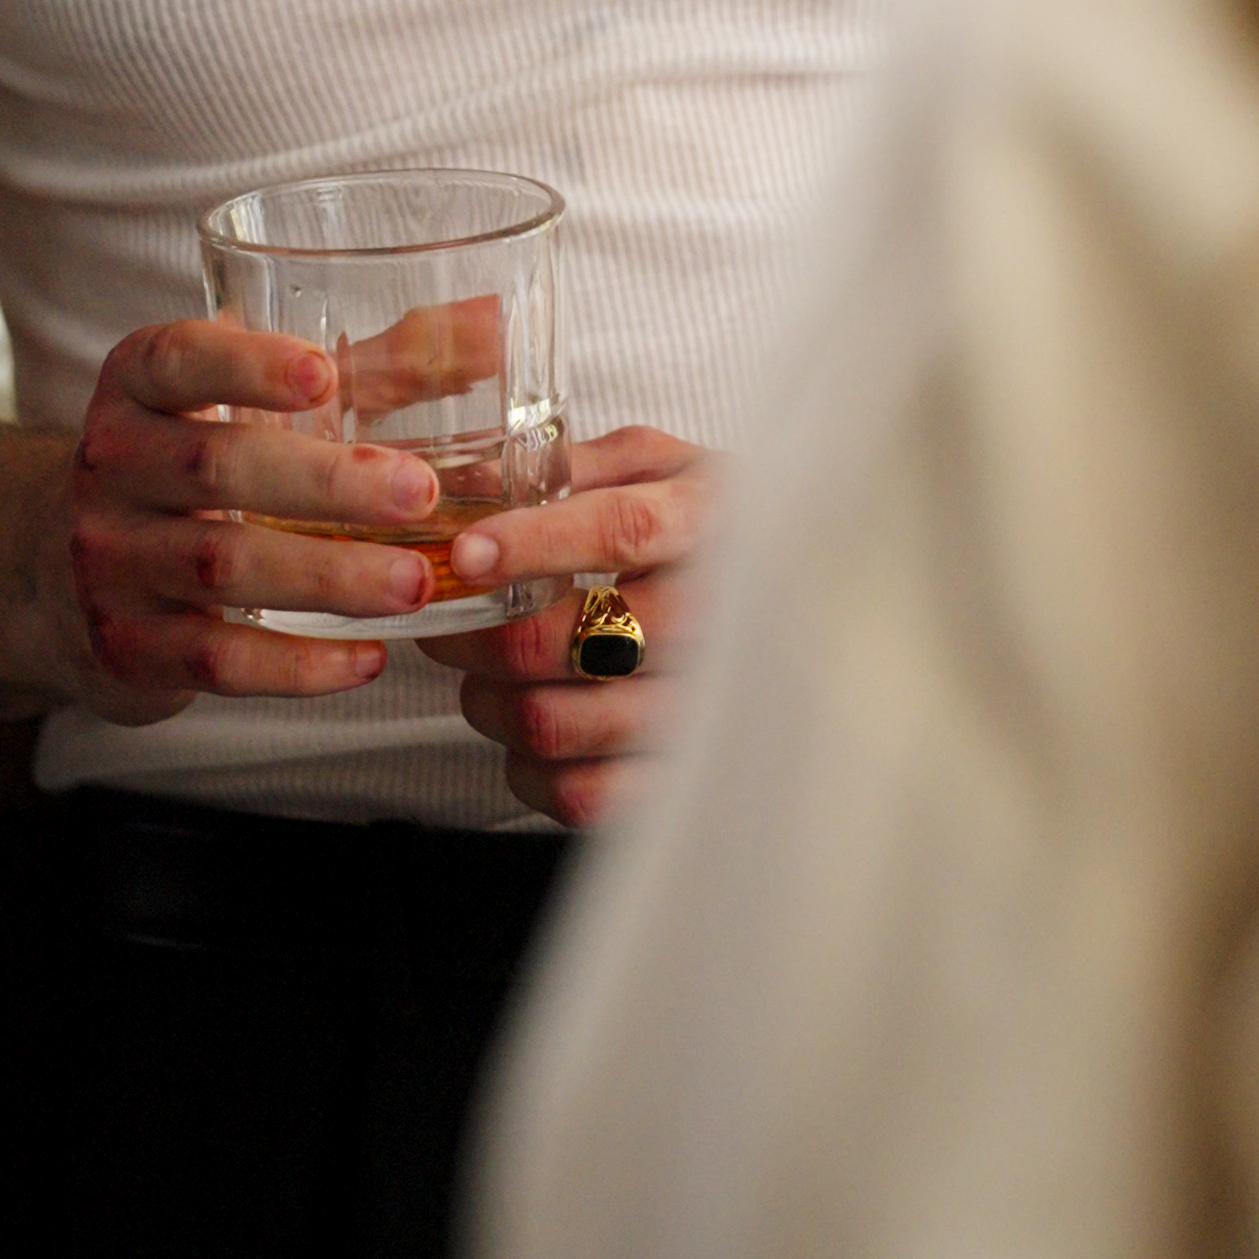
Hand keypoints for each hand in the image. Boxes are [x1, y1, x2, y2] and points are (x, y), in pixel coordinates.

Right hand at [47, 318, 445, 721]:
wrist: (56, 573)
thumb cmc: (191, 466)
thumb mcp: (247, 401)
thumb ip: (369, 367)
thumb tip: (495, 326)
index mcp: (137, 388)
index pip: (175, 361)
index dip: (246, 364)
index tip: (323, 374)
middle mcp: (111, 465)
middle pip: (215, 468)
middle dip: (323, 483)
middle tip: (418, 493)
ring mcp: (112, 561)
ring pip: (221, 568)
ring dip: (327, 577)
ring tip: (417, 582)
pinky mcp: (128, 647)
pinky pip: (216, 660)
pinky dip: (296, 666)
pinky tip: (369, 658)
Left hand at [417, 425, 712, 826]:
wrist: (805, 602)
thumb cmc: (708, 524)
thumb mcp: (660, 467)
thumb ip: (572, 464)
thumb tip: (470, 481)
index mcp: (710, 523)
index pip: (622, 532)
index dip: (535, 544)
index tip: (466, 554)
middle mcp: (719, 618)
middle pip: (570, 641)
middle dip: (483, 635)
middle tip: (452, 622)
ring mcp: (706, 707)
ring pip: (555, 722)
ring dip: (490, 701)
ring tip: (483, 677)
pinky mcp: (686, 778)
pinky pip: (580, 794)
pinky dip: (529, 767)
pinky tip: (532, 728)